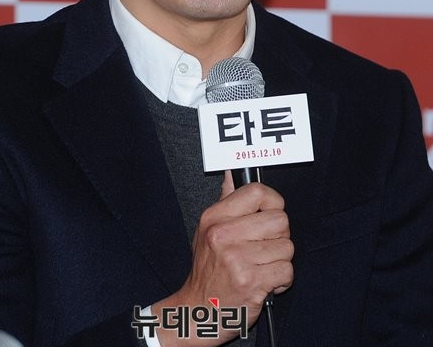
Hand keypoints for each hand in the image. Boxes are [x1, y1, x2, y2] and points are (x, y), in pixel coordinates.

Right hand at [152, 172, 292, 345]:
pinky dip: (282, 279)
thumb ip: (225, 201)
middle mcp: (224, 235)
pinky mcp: (251, 282)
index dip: (273, 201)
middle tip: (266, 246)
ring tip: (263, 265)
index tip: (271, 213)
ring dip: (280, 260)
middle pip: (280, 220)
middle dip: (279, 235)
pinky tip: (266, 281)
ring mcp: (237, 259)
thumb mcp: (207, 230)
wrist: (197, 310)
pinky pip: (287, 271)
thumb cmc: (207, 270)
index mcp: (215, 218)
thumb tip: (232, 173)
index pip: (256, 192)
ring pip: (287, 247)